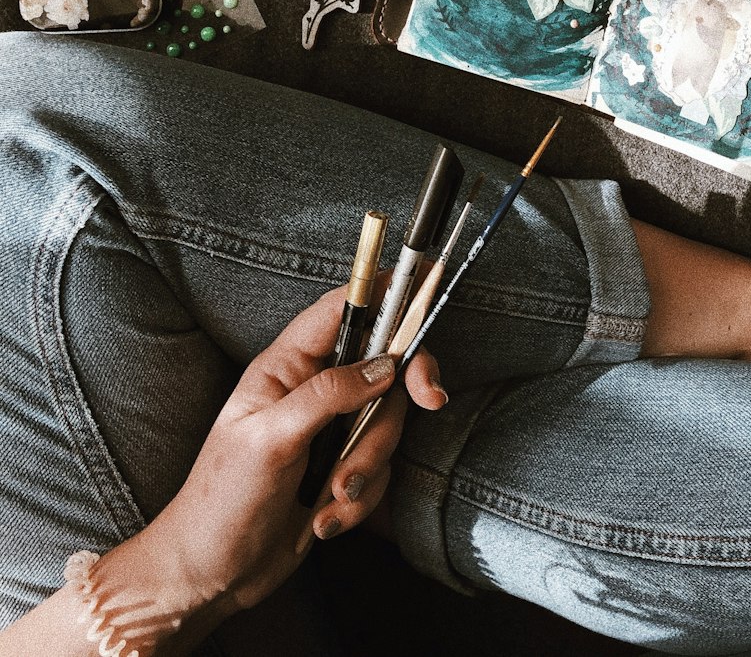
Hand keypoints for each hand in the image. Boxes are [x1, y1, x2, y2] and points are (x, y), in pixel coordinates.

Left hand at [138, 284, 446, 621]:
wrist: (210, 575)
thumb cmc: (221, 501)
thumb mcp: (270, 439)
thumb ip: (328, 395)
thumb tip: (385, 366)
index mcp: (286, 365)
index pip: (342, 309)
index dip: (387, 291)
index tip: (429, 287)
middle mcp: (312, 390)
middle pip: (383, 368)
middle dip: (397, 399)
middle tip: (429, 400)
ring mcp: (329, 430)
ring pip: (386, 425)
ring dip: (366, 467)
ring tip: (328, 497)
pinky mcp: (341, 469)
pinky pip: (380, 470)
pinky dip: (359, 498)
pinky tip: (323, 519)